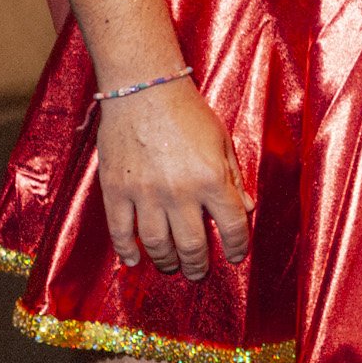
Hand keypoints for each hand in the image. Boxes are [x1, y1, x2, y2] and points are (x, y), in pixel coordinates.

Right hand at [95, 79, 250, 280]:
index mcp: (212, 179)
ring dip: (167, 262)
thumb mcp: (222, 142)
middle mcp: (180, 192)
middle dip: (198, 265)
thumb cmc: (188, 112)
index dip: (237, 247)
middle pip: (193, 245)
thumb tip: (245, 210)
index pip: (232, 226)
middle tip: (198, 273)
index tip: (235, 257)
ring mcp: (146, 194)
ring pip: (157, 244)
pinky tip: (134, 260)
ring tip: (172, 267)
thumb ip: (233, 178)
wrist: (143, 89)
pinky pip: (121, 231)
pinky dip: (127, 251)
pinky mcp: (116, 191)